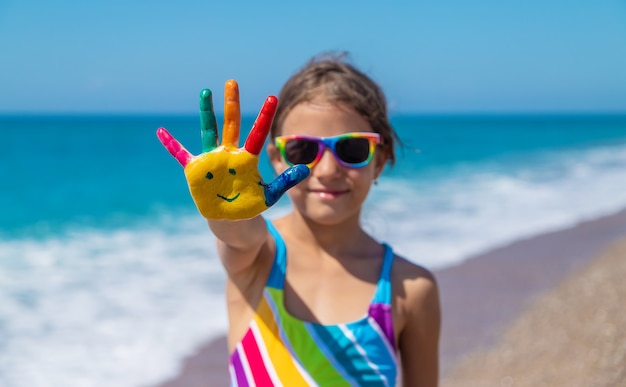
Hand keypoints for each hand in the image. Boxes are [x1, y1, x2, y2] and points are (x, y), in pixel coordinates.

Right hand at [156, 80, 308, 219]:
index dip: (264, 116)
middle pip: (231, 124)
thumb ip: (285, 181)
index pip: (257, 133)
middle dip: (232, 104)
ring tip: (205, 92)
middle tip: (232, 82)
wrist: (231, 222)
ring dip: (206, 112)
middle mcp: (228, 154)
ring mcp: (211, 160)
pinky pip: (181, 155)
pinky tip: (161, 131)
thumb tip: (305, 170)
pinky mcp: (196, 171)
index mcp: (246, 158)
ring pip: (208, 132)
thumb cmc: (250, 206)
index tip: (272, 97)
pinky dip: (171, 144)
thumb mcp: (270, 195)